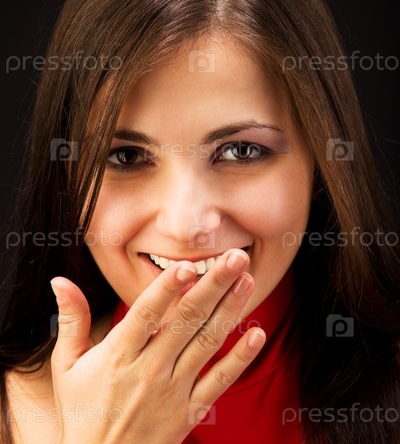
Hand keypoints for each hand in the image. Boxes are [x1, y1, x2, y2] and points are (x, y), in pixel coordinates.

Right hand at [50, 248, 265, 443]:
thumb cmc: (81, 411)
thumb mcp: (66, 366)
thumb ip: (70, 320)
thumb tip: (60, 280)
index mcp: (118, 355)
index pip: (146, 314)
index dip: (167, 289)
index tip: (188, 265)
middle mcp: (149, 369)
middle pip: (186, 321)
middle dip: (214, 285)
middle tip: (235, 257)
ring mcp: (173, 390)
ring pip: (207, 343)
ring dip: (230, 310)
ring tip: (247, 279)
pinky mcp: (190, 411)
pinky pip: (219, 382)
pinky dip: (240, 359)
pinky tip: (257, 334)